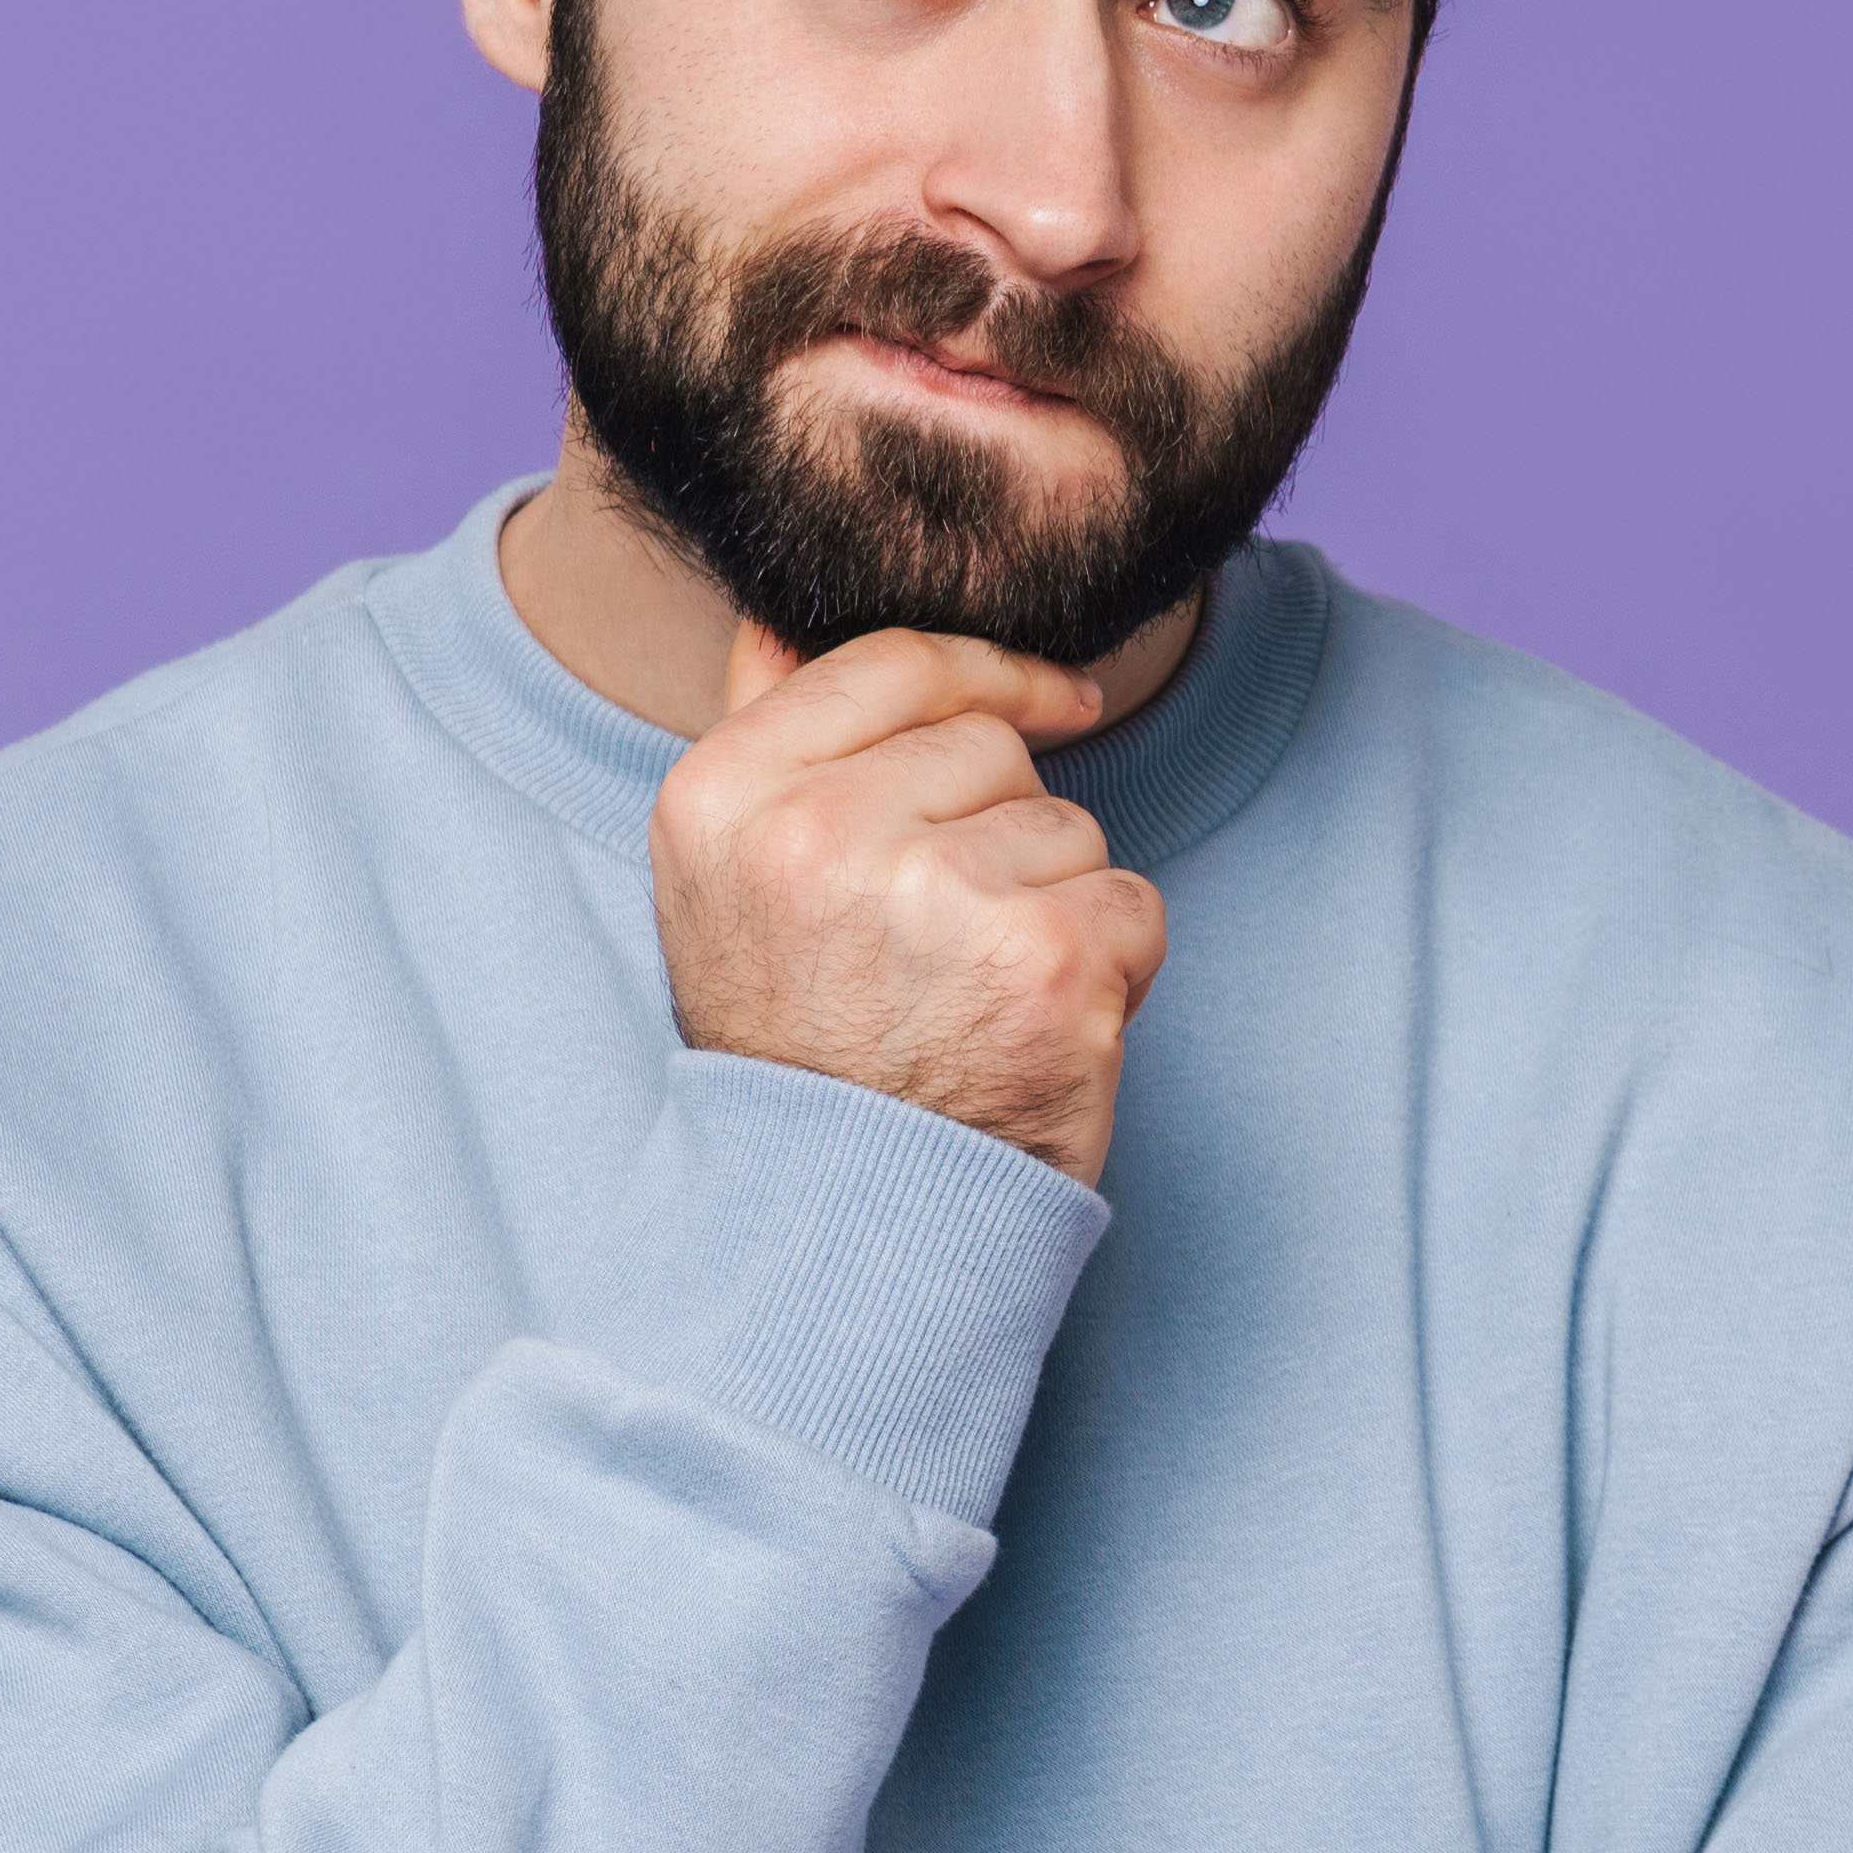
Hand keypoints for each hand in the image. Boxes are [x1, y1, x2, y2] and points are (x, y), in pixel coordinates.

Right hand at [653, 616, 1169, 1186]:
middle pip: (993, 746)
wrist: (840, 1231)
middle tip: (946, 946)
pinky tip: (1039, 1031)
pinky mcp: (1044, 962)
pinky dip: (1114, 968)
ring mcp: (934, 897)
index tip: (1056, 698)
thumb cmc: (800, 1054)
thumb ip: (765, 747)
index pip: (891, 663)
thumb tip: (784, 621)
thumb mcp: (727, 890)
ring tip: (978, 999)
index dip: (988, 674)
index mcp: (720, 799)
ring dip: (1057, 904)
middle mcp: (816, 836)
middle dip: (1004, 828)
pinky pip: (1132, 903)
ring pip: (1070, 827)